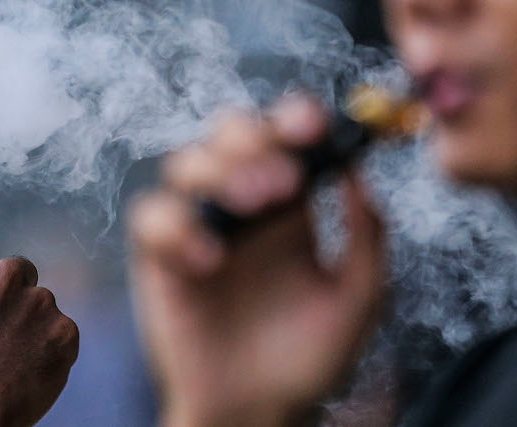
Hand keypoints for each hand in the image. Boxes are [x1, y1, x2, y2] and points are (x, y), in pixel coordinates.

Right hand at [0, 217, 79, 426]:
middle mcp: (5, 275)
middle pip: (18, 268)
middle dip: (12, 293)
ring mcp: (39, 301)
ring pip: (41, 304)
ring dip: (32, 325)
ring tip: (10, 362)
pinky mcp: (65, 330)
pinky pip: (61, 331)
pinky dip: (50, 349)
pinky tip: (29, 372)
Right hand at [128, 96, 386, 426]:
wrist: (257, 412)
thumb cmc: (306, 360)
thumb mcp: (357, 301)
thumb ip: (366, 239)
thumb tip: (359, 175)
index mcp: (288, 209)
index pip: (283, 140)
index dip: (292, 119)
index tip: (313, 125)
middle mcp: (240, 208)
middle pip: (228, 135)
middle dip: (250, 139)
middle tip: (282, 178)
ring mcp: (196, 228)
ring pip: (184, 163)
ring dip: (216, 171)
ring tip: (253, 205)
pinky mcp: (159, 258)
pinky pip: (150, 218)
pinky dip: (174, 226)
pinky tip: (209, 259)